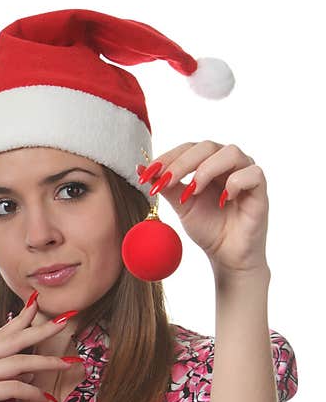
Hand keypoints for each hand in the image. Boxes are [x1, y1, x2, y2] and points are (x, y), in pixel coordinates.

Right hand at [0, 296, 77, 401]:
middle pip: (13, 339)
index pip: (0, 332)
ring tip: (69, 363)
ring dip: (46, 363)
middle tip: (65, 321)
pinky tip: (46, 399)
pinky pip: (12, 388)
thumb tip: (27, 374)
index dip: (21, 318)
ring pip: (18, 362)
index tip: (38, 304)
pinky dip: (32, 392)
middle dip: (41, 329)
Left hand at [138, 141, 268, 274]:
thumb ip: (165, 186)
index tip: (147, 173)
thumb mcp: (181, 205)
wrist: (226, 254)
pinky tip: (222, 200)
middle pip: (207, 146)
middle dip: (182, 163)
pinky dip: (235, 183)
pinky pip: (253, 173)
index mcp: (208, 163)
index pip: (188, 149)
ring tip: (192, 192)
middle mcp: (228, 163)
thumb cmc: (207, 227)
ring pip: (231, 152)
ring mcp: (246, 173)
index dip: (168, 157)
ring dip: (207, 170)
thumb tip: (141, 168)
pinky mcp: (260, 189)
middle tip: (165, 181)